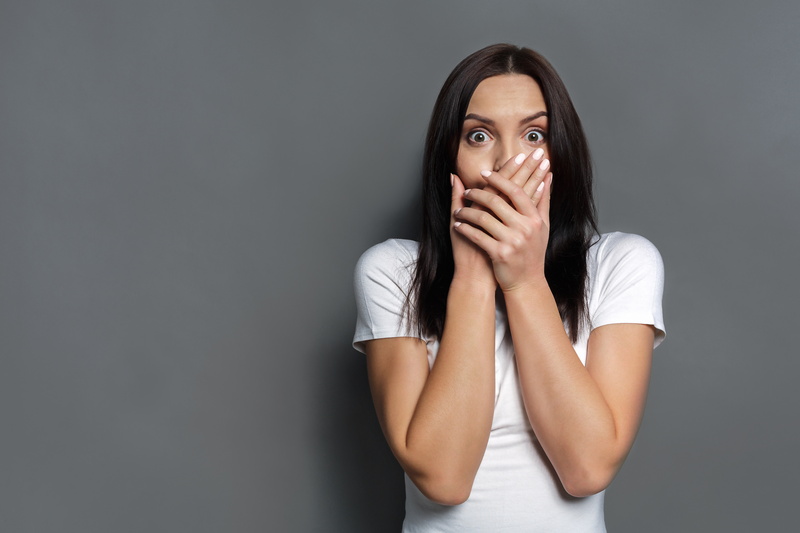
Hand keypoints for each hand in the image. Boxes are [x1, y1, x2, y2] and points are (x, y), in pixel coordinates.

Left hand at [453, 151, 552, 291]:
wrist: (527, 282)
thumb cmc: (534, 251)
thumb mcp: (543, 226)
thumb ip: (544, 199)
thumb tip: (548, 174)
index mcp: (535, 219)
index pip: (515, 192)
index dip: (499, 180)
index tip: (484, 172)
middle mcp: (525, 229)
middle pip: (496, 202)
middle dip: (478, 194)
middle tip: (467, 191)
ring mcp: (512, 242)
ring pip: (483, 218)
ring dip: (467, 212)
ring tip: (458, 210)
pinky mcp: (500, 254)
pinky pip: (477, 236)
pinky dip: (465, 228)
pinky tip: (457, 225)